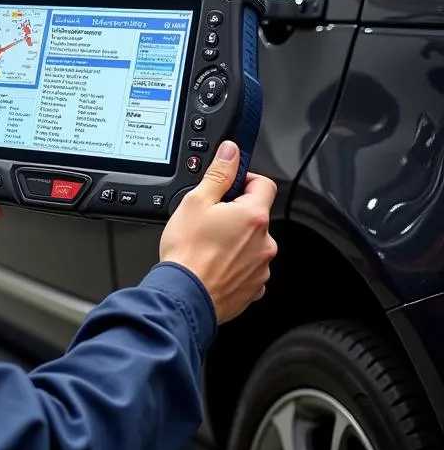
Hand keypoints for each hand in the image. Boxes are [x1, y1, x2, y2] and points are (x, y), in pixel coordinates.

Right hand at [158, 141, 277, 324]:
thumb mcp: (196, 201)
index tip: (228, 186)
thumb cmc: (188, 252)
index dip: (244, 180)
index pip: (264, 184)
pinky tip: (213, 264)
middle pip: (255, 216)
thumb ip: (219, 174)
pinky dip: (234, 264)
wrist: (184, 296)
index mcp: (253, 216)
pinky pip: (248, 268)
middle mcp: (265, 242)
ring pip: (252, 243)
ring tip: (207, 246)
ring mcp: (261, 267)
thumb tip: (231, 153)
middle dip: (235, 214)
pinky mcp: (254, 287)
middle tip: (208, 219)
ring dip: (235, 241)